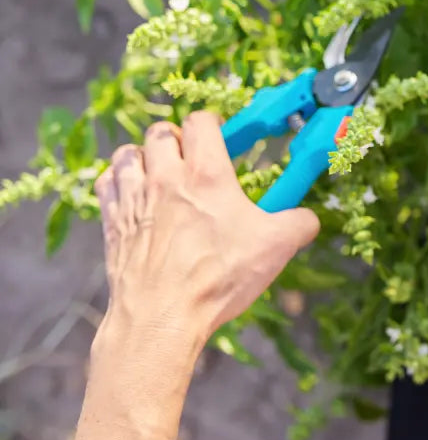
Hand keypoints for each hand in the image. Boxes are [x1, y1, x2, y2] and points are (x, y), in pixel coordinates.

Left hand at [93, 111, 319, 349]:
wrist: (162, 317)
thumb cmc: (219, 278)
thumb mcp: (276, 247)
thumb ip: (299, 224)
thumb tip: (308, 219)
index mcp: (207, 175)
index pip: (201, 122)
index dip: (213, 123)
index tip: (222, 138)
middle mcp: (165, 178)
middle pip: (161, 131)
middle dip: (178, 138)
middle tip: (191, 158)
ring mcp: (133, 199)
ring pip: (127, 153)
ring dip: (144, 156)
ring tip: (158, 173)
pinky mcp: (111, 223)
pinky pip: (106, 183)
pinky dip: (118, 181)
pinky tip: (133, 195)